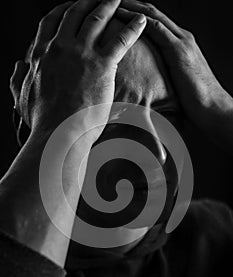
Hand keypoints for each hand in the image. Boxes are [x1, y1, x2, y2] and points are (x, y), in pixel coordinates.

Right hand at [10, 0, 146, 138]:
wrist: (58, 134)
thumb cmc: (42, 121)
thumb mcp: (22, 97)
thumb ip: (19, 78)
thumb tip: (19, 65)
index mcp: (40, 53)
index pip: (50, 21)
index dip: (62, 10)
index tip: (69, 6)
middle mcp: (59, 47)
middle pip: (74, 13)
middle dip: (86, 1)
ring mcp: (81, 53)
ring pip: (97, 19)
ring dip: (109, 4)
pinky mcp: (101, 65)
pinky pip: (120, 39)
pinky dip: (132, 27)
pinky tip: (141, 20)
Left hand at [116, 0, 232, 129]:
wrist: (211, 106)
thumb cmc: (194, 100)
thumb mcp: (177, 81)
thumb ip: (165, 73)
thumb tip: (148, 80)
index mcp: (181, 44)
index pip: (156, 21)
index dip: (137, 13)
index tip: (120, 10)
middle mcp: (182, 37)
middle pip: (153, 13)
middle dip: (133, 5)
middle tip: (113, 1)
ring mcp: (181, 41)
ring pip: (153, 16)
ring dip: (133, 8)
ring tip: (115, 3)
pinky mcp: (179, 50)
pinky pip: (157, 28)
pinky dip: (139, 20)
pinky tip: (125, 15)